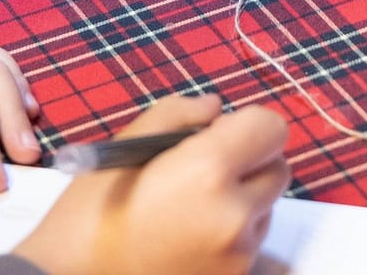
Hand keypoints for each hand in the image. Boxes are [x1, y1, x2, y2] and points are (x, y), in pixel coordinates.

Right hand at [14, 95, 288, 274]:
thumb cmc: (90, 212)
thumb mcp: (127, 144)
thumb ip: (180, 114)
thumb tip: (215, 110)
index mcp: (210, 171)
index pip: (271, 128)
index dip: (246, 125)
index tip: (219, 134)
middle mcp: (235, 215)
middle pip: (277, 169)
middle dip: (248, 162)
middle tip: (202, 170)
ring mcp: (239, 256)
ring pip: (265, 209)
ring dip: (241, 201)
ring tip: (187, 209)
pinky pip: (252, 246)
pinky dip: (233, 237)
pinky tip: (190, 237)